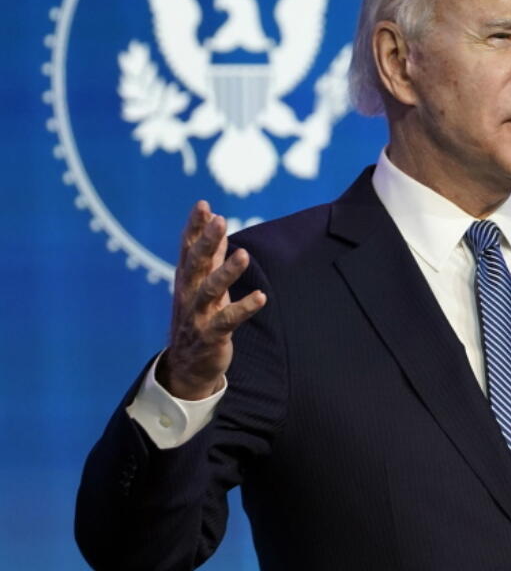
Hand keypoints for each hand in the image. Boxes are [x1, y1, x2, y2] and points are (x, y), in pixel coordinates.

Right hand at [156, 201, 266, 399]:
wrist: (188, 366)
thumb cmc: (199, 316)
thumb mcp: (203, 283)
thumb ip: (211, 254)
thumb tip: (216, 223)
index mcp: (188, 279)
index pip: (188, 248)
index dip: (195, 227)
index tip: (203, 204)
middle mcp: (189, 294)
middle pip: (196, 264)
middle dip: (206, 242)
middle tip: (220, 220)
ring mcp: (198, 315)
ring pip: (210, 290)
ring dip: (227, 272)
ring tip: (244, 254)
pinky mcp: (211, 335)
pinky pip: (227, 321)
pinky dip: (243, 309)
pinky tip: (261, 297)